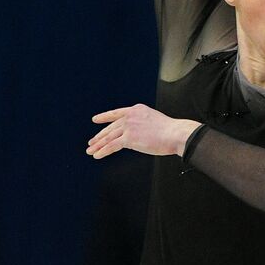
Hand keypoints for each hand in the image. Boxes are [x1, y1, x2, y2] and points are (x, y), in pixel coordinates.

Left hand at [87, 104, 201, 158]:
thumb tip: (135, 137)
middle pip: (110, 127)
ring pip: (109, 137)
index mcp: (137, 109)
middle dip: (99, 136)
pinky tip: (97, 155)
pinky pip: (112, 146)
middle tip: (91, 142)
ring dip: (98, 145)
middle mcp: (130, 116)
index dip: (104, 117)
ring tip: (90, 151)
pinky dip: (103, 151)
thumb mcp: (153, 121)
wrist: (175, 134)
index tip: (95, 119)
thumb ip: (142, 126)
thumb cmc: (170, 131)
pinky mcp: (129, 138)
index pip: (116, 113)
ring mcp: (129, 126)